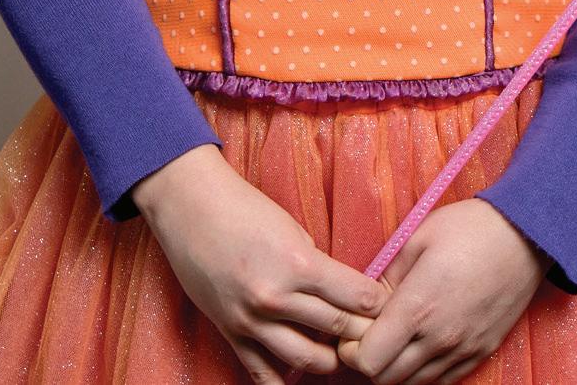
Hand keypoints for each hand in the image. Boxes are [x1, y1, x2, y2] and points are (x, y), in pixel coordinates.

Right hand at [133, 146, 392, 382]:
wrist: (191, 208)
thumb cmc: (244, 209)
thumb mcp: (292, 229)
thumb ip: (316, 266)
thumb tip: (342, 294)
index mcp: (298, 263)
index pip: (356, 297)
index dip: (376, 305)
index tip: (386, 306)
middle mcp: (277, 297)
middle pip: (337, 330)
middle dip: (360, 333)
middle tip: (372, 332)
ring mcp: (252, 321)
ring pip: (308, 360)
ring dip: (329, 358)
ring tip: (339, 349)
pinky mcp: (232, 333)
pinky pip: (264, 374)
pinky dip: (287, 379)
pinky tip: (301, 373)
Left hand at [334, 199, 548, 383]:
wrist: (525, 235)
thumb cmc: (468, 228)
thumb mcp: (416, 238)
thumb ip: (385, 277)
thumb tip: (364, 304)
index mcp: (418, 307)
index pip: (368, 361)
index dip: (352, 349)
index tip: (351, 330)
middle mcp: (439, 338)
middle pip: (386, 379)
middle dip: (369, 361)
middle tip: (368, 333)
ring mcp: (463, 350)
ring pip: (413, 383)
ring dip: (396, 367)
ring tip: (394, 336)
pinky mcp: (481, 352)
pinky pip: (442, 380)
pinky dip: (424, 370)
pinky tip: (421, 342)